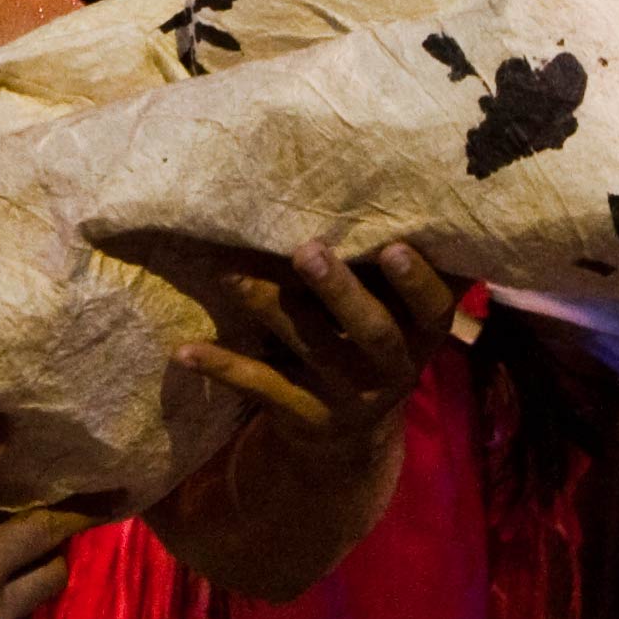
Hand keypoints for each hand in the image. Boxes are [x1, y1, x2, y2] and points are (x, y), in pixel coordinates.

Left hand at [177, 239, 462, 478]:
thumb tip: (376, 181)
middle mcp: (393, 368)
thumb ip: (389, 270)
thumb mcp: (395, 312)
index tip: (394, 248)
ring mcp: (348, 396)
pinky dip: (223, 367)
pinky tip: (185, 350)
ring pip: (310, 349)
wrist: (346, 436)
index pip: (432, 309)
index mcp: (422, 334)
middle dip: (340, 291)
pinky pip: (261, 388)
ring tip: (230, 274)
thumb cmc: (370, 340)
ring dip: (269, 308)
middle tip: (308, 251)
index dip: (417, 282)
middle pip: (372, 331)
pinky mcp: (303, 415)